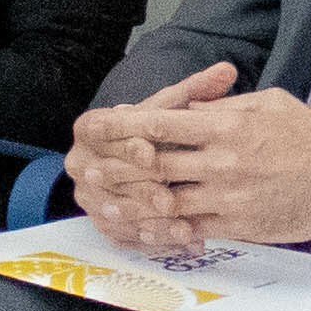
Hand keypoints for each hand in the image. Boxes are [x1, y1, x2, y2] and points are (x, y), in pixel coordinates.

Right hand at [66, 73, 207, 252]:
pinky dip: (155, 239)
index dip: (124, 143)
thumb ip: (195, 92)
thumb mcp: (171, 110)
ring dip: (150, 220)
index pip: (101, 134)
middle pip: (108, 177)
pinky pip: (127, 235)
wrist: (137, 163)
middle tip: (169, 198)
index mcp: (90, 129)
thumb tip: (228, 70)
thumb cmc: (157, 132)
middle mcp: (81, 163)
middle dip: (140, 188)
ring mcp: (90, 197)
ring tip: (184, 226)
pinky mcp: (104, 224)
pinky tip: (183, 241)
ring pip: (118, 211)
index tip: (149, 152)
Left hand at [77, 66, 310, 257]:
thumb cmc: (309, 134)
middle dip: (118, 166)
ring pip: (167, 201)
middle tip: (87, 168)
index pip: (162, 124)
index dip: (123, 125)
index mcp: (227, 126)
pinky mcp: (238, 226)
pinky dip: (166, 229)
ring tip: (106, 202)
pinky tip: (146, 228)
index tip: (96, 123)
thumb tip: (186, 108)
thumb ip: (222, 106)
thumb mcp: (267, 103)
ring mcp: (228, 197)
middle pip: (156, 165)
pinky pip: (192, 229)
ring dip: (134, 202)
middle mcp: (222, 162)